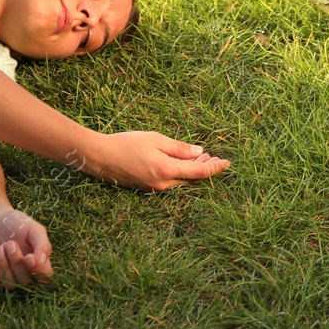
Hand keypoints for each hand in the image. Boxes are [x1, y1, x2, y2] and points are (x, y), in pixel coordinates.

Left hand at [0, 209, 53, 290]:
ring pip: (10, 284)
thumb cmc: (16, 223)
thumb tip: (43, 260)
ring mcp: (8, 276)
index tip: (30, 257)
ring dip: (4, 267)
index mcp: (38, 262)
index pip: (45, 276)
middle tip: (10, 244)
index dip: (38, 271)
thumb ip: (42, 243)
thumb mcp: (33, 228)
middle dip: (17, 263)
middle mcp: (25, 273)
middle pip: (26, 281)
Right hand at [82, 132, 231, 191]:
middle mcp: (164, 184)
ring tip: (201, 157)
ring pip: (181, 181)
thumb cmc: (127, 144)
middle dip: (205, 168)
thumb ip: (179, 148)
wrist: (100, 157)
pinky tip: (182, 162)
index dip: (215, 168)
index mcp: (167, 171)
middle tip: (215, 157)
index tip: (228, 163)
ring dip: (192, 170)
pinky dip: (180, 172)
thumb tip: (199, 152)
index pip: (199, 172)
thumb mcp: (156, 140)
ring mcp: (155, 188)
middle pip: (192, 179)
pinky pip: (170, 181)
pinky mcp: (147, 188)